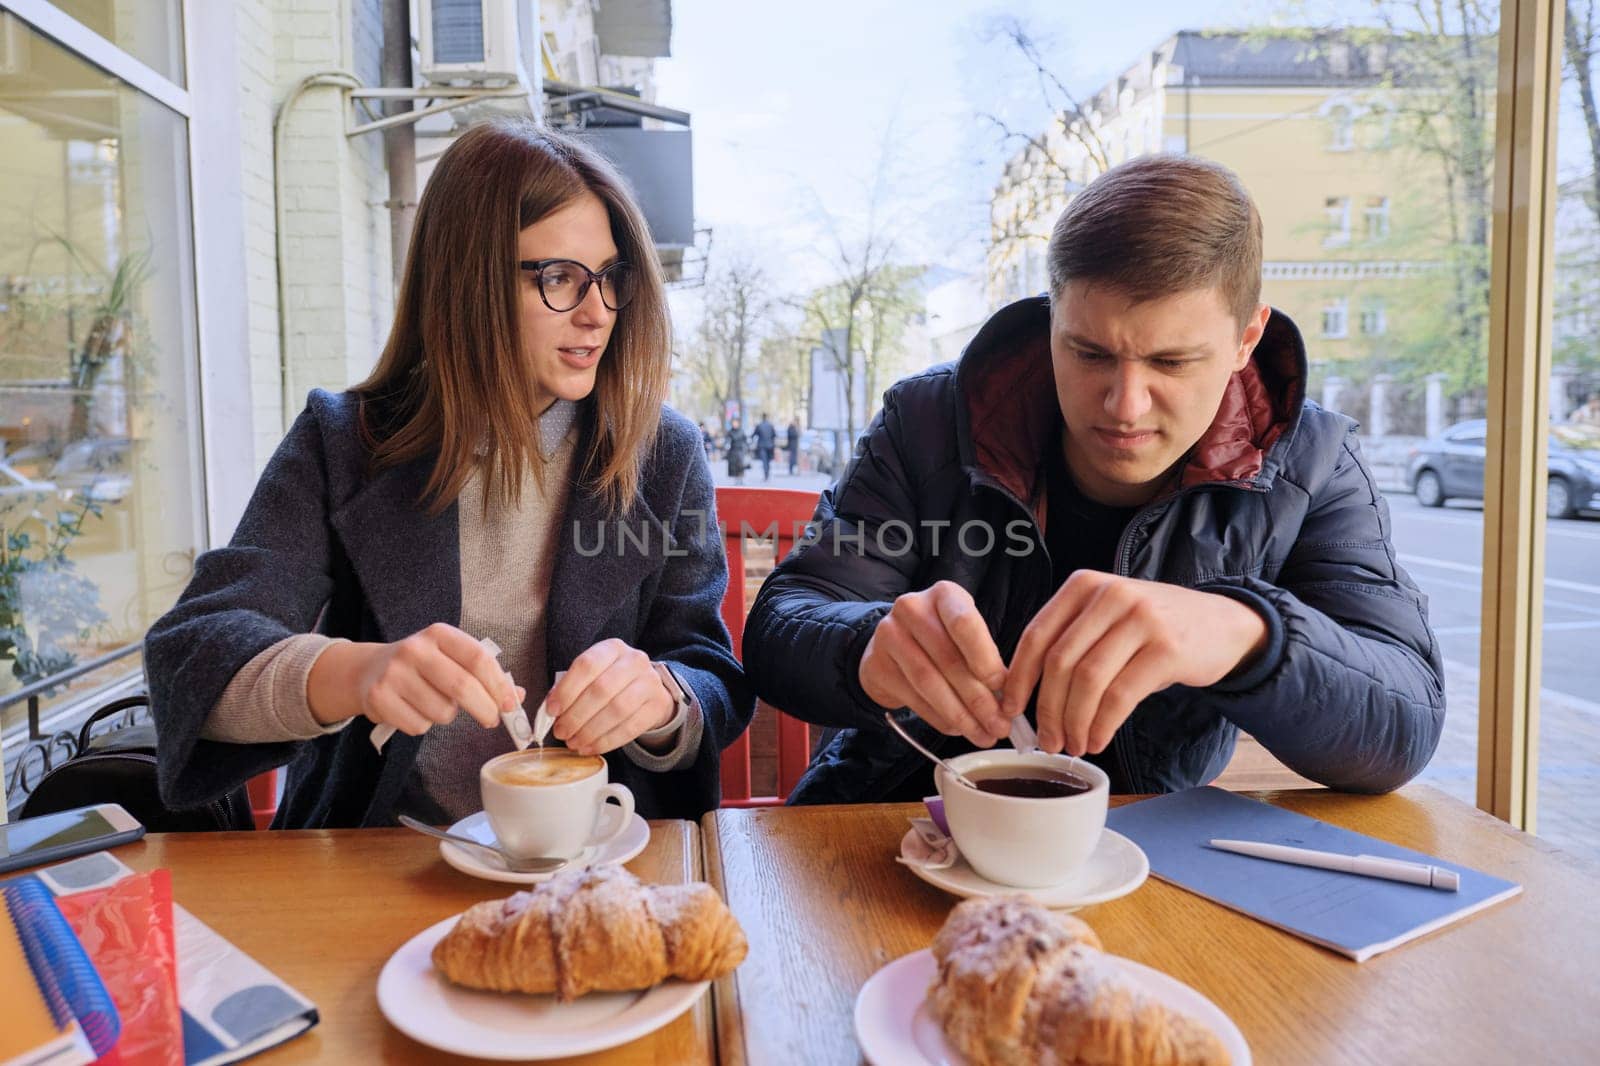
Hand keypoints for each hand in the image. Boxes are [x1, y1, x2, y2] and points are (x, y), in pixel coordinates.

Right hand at [308, 622, 519, 734]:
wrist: (369, 670)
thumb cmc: (423, 666)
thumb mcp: (452, 659)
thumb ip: (485, 675)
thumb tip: (516, 697)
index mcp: (439, 634)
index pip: (479, 658)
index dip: (499, 685)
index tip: (509, 704)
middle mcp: (415, 649)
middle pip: (463, 687)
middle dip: (485, 709)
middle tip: (491, 719)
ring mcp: (394, 673)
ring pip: (442, 712)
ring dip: (448, 716)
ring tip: (436, 703)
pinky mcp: (379, 698)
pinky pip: (419, 725)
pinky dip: (424, 725)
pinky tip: (413, 710)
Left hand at [547, 639, 674, 754]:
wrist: (648, 689)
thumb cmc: (611, 681)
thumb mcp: (592, 675)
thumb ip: (570, 688)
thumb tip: (550, 710)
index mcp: (612, 648)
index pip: (587, 665)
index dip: (566, 690)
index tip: (552, 710)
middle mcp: (634, 661)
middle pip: (601, 690)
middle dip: (576, 715)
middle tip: (561, 732)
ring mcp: (649, 683)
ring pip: (616, 710)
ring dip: (590, 731)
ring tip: (573, 742)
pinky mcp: (657, 706)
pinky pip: (630, 728)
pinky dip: (606, 741)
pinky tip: (590, 747)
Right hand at [857, 580, 1009, 745]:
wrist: (891, 646)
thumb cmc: (940, 640)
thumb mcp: (965, 637)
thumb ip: (985, 661)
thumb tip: (1008, 703)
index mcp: (943, 595)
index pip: (964, 623)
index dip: (985, 658)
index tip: (1002, 688)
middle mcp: (912, 608)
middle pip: (948, 659)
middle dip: (979, 699)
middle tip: (1000, 725)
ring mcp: (889, 635)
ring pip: (929, 682)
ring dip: (960, 714)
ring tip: (982, 734)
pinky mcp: (876, 664)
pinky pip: (913, 698)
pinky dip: (940, 718)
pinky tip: (956, 728)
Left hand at [1001, 572, 1267, 755]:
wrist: (1223, 624)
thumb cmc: (1153, 628)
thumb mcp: (1108, 616)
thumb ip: (1070, 640)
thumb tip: (1022, 694)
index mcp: (1084, 585)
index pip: (1036, 636)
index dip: (1019, 679)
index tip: (1011, 711)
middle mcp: (1109, 595)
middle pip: (1060, 663)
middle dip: (1047, 710)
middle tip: (1047, 741)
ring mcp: (1140, 619)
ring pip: (1087, 681)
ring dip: (1074, 722)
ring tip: (1074, 745)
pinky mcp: (1166, 648)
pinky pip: (1120, 695)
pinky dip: (1102, 724)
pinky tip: (1098, 739)